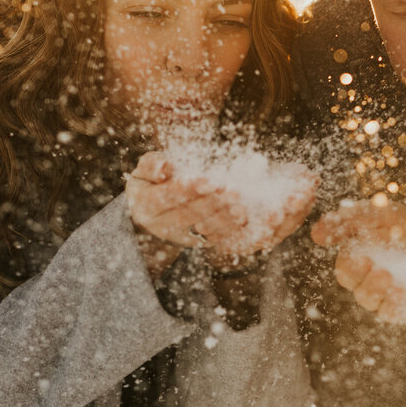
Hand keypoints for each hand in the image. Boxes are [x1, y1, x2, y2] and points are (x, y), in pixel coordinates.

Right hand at [126, 152, 316, 271]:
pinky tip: (262, 220)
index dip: (191, 189)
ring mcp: (186, 237)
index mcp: (147, 206)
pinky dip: (244, 231)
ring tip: (247, 208)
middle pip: (194, 216)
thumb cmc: (150, 182)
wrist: (150, 213)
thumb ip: (151, 165)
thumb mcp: (143, 171)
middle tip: (236, 194)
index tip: (211, 180)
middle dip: (216, 204)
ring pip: (211, 230)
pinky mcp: (206, 241)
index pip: (170, 197)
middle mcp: (166, 227)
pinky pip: (226, 239)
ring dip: (231, 220)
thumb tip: (165, 167)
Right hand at [312, 199, 405, 322]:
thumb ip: (347, 221)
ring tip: (399, 284)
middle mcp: (373, 286)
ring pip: (383, 309)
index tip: (363, 258)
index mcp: (360, 264)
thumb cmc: (405, 228)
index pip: (346, 273)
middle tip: (384, 274)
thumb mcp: (380, 214)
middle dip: (371, 286)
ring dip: (389, 299)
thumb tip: (315, 235)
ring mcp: (393, 300)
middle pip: (362, 295)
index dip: (351, 269)